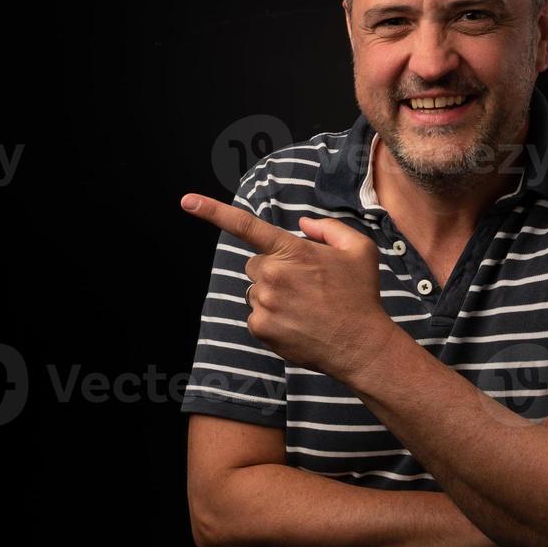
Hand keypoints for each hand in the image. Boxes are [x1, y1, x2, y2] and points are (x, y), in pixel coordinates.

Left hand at [180, 192, 395, 380]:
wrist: (360, 345)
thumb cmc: (360, 295)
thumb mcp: (359, 250)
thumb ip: (328, 228)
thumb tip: (302, 224)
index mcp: (291, 250)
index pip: (246, 226)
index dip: (213, 211)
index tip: (187, 201)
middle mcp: (272, 274)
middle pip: (256, 265)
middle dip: (274, 270)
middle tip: (305, 286)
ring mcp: (264, 302)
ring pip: (256, 291)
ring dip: (273, 296)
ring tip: (305, 308)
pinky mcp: (259, 328)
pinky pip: (256, 316)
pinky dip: (272, 319)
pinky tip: (297, 324)